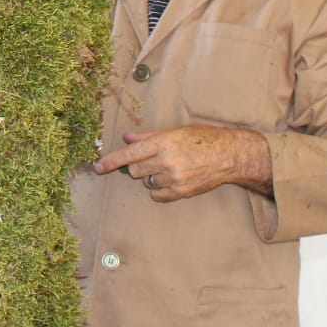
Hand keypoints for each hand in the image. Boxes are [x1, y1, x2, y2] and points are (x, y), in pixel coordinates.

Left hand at [94, 124, 271, 202]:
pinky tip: (173, 179)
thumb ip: (148, 137)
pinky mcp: (181, 191)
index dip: (111, 162)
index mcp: (162, 142)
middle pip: (134, 171)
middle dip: (138, 167)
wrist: (228, 155)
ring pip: (146, 182)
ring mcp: (173, 177)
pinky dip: (160, 189)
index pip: (129, 154)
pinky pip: (157, 195)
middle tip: (154, 160)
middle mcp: (166, 160)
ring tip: (170, 168)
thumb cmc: (202, 139)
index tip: (98, 167)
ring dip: (152, 177)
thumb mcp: (175, 131)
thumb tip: (127, 138)